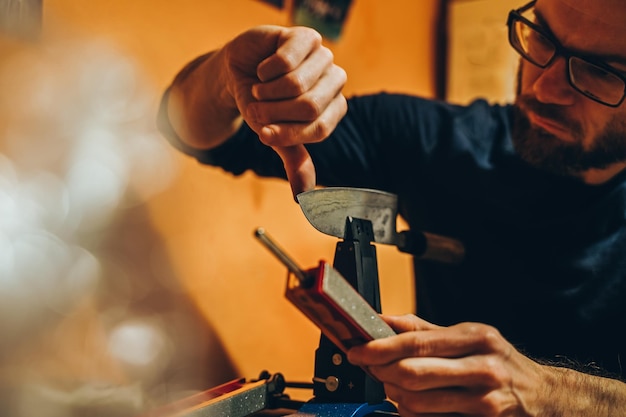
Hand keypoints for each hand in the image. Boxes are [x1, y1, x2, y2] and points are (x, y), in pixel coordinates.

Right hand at [224, 25, 347, 196]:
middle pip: (309, 107)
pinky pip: (285, 62)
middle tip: (258, 109)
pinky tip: (262, 68)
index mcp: (334, 108)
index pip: (320, 129)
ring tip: (260, 88)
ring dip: (267, 92)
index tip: (264, 134)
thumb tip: (302, 198)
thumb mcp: (276, 135)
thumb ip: (293, 161)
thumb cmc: (262, 105)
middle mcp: (334, 81)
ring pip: (296, 84)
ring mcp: (322, 56)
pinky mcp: (304, 38)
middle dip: (274, 113)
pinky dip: (264, 71)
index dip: (288, 134)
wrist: (237, 74)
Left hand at [347, 314, 546, 415]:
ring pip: (417, 402)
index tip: (358, 350)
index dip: (380, 347)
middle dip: (381, 372)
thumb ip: (425, 330)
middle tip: (370, 368)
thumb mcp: (469, 337)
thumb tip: (382, 319)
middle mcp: (483, 367)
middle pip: (412, 373)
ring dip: (392, 394)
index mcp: (476, 337)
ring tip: (390, 385)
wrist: (545, 397)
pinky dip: (410, 413)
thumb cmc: (499, 362)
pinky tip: (409, 403)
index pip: (416, 342)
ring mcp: (484, 400)